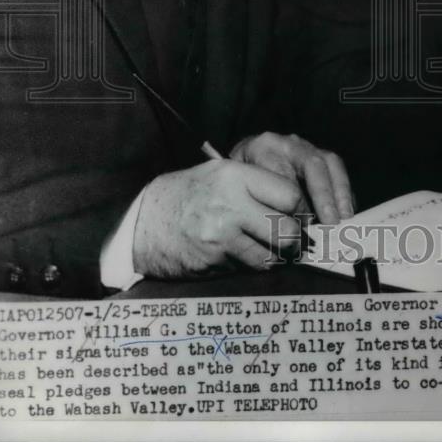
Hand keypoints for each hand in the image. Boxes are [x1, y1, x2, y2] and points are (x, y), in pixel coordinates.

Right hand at [133, 159, 301, 278]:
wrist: (143, 222)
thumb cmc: (188, 194)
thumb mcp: (219, 173)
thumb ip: (256, 184)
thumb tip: (298, 205)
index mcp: (234, 176)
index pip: (290, 195)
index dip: (298, 207)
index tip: (297, 213)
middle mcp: (230, 206)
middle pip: (287, 231)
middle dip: (293, 238)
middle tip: (289, 238)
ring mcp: (221, 238)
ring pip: (271, 256)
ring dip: (272, 255)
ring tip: (262, 245)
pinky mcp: (214, 263)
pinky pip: (248, 269)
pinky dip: (249, 264)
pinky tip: (238, 253)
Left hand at [230, 132, 354, 223]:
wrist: (242, 161)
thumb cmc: (239, 181)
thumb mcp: (238, 189)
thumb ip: (255, 203)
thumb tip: (282, 230)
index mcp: (263, 148)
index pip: (282, 171)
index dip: (293, 199)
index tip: (300, 225)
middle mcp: (287, 144)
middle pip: (311, 163)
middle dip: (323, 194)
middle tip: (330, 222)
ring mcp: (306, 147)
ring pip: (329, 163)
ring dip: (340, 192)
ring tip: (343, 218)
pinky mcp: (320, 156)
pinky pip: (337, 170)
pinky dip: (344, 193)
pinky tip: (345, 214)